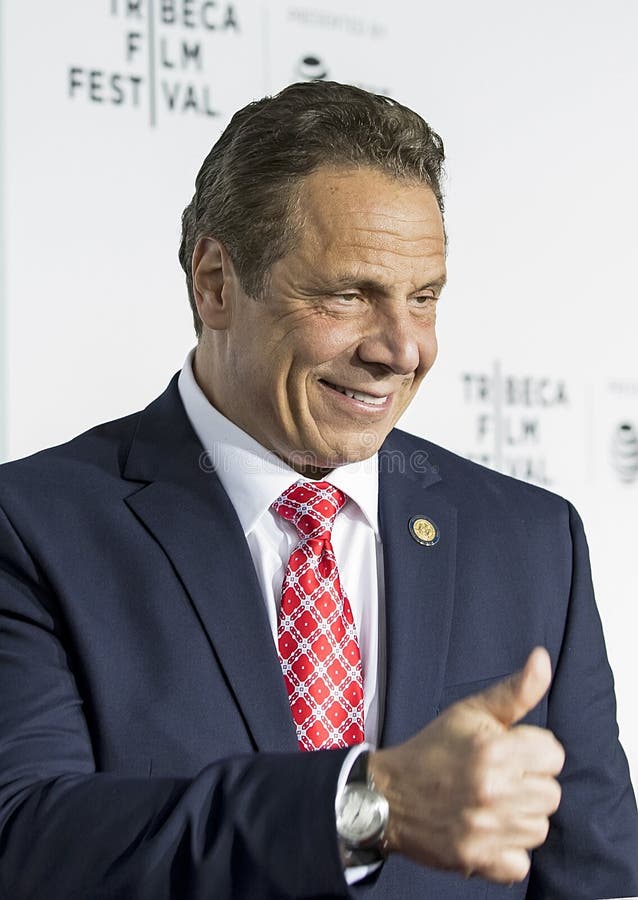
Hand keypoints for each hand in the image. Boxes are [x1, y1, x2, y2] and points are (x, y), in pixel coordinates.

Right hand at [368, 647, 563, 883]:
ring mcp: (485, 828)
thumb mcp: (470, 711)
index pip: (554, 755)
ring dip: (519, 817)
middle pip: (551, 794)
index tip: (509, 752)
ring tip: (491, 803)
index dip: (533, 751)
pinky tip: (488, 831)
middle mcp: (492, 790)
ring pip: (538, 828)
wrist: (387, 793)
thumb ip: (515, 691)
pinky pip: (520, 863)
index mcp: (493, 749)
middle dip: (528, 783)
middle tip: (498, 778)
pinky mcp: (476, 859)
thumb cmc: (432, 748)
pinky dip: (507, 851)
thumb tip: (542, 659)